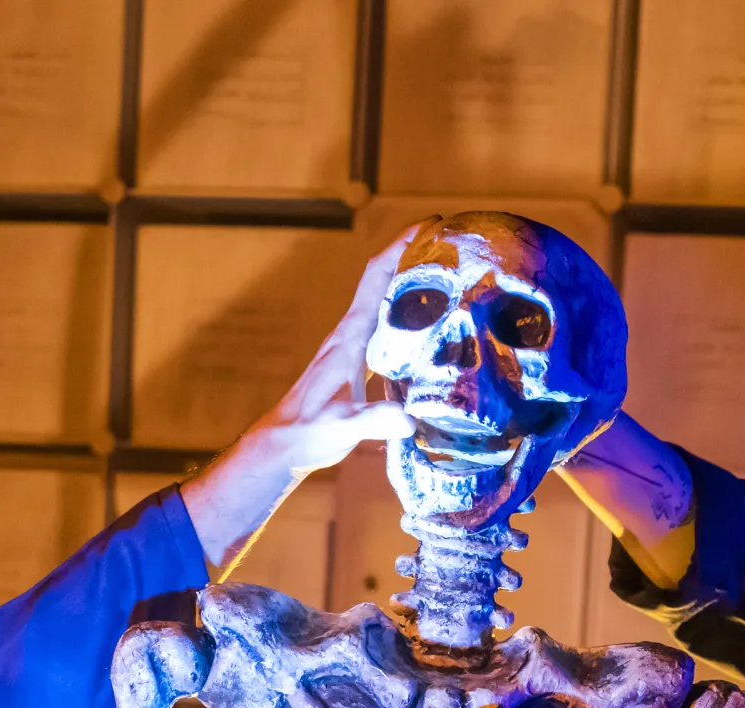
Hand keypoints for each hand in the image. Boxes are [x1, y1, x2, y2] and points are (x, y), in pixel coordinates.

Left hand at [180, 226, 425, 572]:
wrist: (284, 444)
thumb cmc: (307, 433)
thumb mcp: (342, 428)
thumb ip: (372, 422)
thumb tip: (409, 420)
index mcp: (350, 335)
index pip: (376, 276)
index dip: (402, 246)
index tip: (433, 226)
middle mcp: (353, 332)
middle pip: (387, 278)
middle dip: (420, 256)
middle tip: (460, 247)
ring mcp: (356, 345)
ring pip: (390, 301)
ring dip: (417, 283)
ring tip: (457, 277)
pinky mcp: (359, 361)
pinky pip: (391, 326)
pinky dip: (413, 315)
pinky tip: (436, 325)